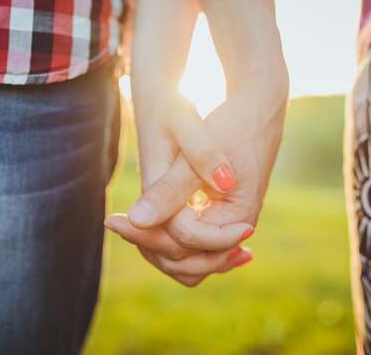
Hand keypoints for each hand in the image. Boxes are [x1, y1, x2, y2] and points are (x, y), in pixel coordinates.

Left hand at [106, 81, 286, 285]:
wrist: (257, 109)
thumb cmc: (230, 125)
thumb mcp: (194, 157)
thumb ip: (169, 191)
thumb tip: (137, 219)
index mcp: (237, 218)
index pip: (187, 243)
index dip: (148, 234)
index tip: (113, 219)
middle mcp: (237, 228)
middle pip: (189, 262)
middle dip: (151, 245)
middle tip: (114, 222)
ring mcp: (231, 225)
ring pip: (191, 259)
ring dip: (159, 247)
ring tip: (124, 224)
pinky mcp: (223, 216)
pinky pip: (194, 243)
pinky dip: (170, 237)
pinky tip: (144, 222)